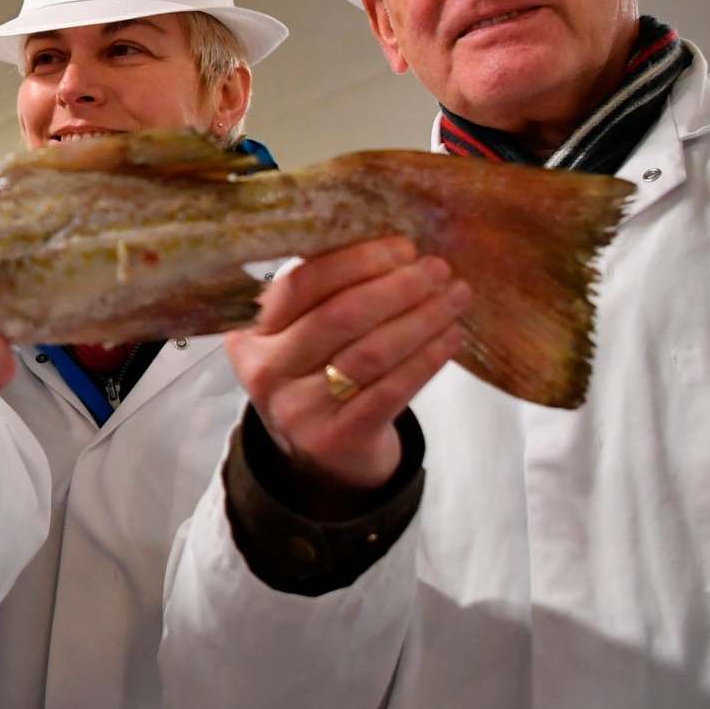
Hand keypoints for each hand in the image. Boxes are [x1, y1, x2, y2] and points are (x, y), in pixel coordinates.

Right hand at [224, 237, 468, 498]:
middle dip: (398, 286)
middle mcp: (267, 373)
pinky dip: (427, 359)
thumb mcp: (299, 341)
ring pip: (372, 352)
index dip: (356, 261)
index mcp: (253, 336)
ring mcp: (300, 410)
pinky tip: (450, 337)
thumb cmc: (317, 380)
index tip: (402, 247)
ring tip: (456, 297)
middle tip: (438, 269)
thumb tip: (391, 248)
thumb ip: (324, 299)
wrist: (321, 461)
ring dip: (422, 319)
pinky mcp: (338, 438)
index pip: (301, 285)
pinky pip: (392, 390)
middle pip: (339, 316)